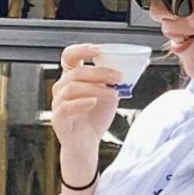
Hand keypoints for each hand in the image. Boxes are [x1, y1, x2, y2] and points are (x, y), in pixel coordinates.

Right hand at [49, 45, 122, 173]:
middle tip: (119, 77)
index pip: (69, 56)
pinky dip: (81, 102)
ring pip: (72, 88)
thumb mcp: (108, 95)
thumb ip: (113, 81)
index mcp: (71, 79)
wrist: (87, 145)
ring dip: (96, 88)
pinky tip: (93, 102)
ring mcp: (58, 103)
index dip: (81, 50)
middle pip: (76, 72)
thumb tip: (135, 66)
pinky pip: (66, 107)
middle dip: (100, 72)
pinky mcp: (58, 119)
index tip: (98, 50)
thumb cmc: (94, 119)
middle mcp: (61, 88)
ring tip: (113, 93)